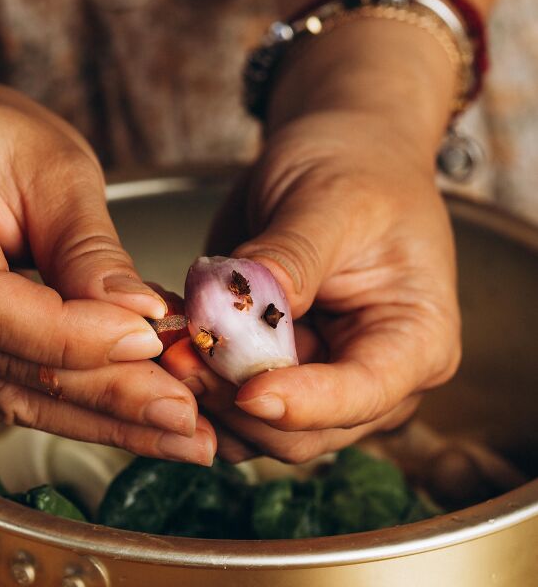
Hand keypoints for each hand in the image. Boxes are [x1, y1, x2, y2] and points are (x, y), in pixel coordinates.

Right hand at [0, 74, 214, 463]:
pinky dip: (61, 411)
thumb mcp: (49, 161)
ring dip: (91, 422)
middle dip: (102, 397)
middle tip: (185, 420)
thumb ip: (87, 245)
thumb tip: (138, 320)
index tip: (149, 340)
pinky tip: (122, 418)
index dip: (69, 335)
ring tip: (172, 434)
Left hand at [161, 110, 459, 462]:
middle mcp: (371, 380)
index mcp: (416, 342)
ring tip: (170, 345)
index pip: (362, 395)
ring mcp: (316, 384)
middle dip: (237, 403)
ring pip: (255, 432)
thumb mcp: (329, 201)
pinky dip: (192, 388)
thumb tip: (239, 310)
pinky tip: (171, 343)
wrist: (335, 154)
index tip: (246, 389)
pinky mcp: (269, 375)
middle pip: (303, 431)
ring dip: (205, 401)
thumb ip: (290, 258)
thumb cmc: (354, 168)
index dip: (302, 403)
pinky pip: (225, 408)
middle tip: (181, 354)